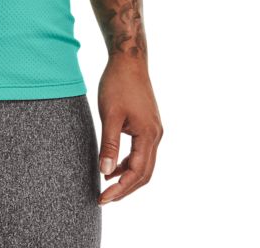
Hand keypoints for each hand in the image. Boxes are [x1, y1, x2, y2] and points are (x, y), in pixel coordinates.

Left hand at [96, 56, 162, 204]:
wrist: (129, 59)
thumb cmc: (118, 83)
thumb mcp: (110, 114)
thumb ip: (109, 144)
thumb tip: (105, 172)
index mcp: (148, 135)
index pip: (137, 173)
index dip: (120, 189)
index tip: (103, 199)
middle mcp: (156, 135)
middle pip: (144, 174)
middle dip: (125, 188)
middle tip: (104, 199)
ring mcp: (154, 129)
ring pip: (144, 164)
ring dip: (127, 176)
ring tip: (106, 185)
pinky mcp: (148, 124)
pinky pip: (141, 152)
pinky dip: (129, 162)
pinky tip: (113, 165)